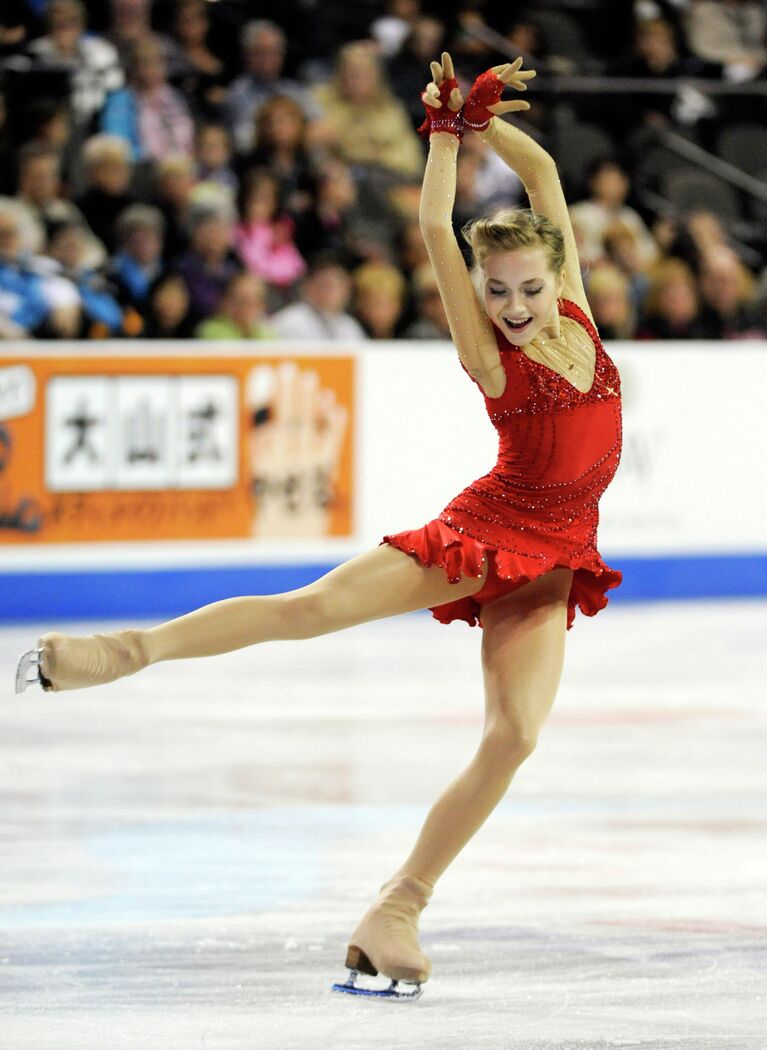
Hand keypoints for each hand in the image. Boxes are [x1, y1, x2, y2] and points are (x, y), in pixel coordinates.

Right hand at [247, 362, 348, 538]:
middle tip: (290, 369)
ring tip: (312, 380)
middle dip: (289, 393)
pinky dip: (333, 429)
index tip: (270, 375)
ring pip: (307, 429)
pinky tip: (336, 410)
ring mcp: (303, 469)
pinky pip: (329, 448)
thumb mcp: (261, 483)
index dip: (268, 399)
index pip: (264, 423)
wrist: (288, 545)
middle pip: (286, 420)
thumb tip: (264, 426)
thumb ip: (263, 453)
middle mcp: (281, 464)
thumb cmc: (272, 512)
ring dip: (310, 403)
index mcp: (261, 464)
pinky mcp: (322, 477)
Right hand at [418, 51, 464, 140]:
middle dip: (435, 69)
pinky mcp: (427, 101)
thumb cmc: (455, 111)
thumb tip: (453, 90)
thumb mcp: (459, 105)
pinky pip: (426, 97)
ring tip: (437, 95)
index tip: (444, 54)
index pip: (448, 71)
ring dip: (433, 89)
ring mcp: (433, 92)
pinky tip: (438, 105)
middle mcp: (440, 85)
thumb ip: (457, 98)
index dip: (446, 62)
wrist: (448, 123)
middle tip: (435, 65)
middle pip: (437, 74)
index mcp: (449, 83)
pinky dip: (431, 100)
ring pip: (430, 86)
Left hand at [463, 58, 535, 131]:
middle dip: (521, 75)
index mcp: (492, 86)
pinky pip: (503, 73)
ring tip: (524, 88)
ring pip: (506, 72)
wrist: (472, 108)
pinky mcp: (489, 75)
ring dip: (516, 78)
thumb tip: (528, 106)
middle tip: (533, 74)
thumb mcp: (500, 109)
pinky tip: (519, 86)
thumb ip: (514, 106)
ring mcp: (489, 75)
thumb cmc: (485, 110)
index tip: (520, 59)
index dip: (514, 68)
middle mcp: (490, 77)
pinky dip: (510, 79)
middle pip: (509, 72)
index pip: (505, 75)